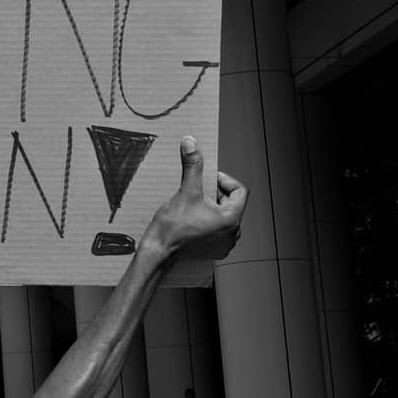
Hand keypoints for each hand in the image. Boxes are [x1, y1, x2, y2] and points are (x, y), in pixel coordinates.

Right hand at [141, 137, 246, 265]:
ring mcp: (224, 245)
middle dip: (216, 193)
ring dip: (211, 207)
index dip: (224, 180)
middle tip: (197, 191)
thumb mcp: (185, 192)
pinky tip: (192, 220)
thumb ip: (192, 166)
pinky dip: (208, 222)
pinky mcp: (214, 251)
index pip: (240, 190)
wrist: (157, 254)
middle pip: (232, 203)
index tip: (208, 178)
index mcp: (231, 219)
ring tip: (193, 205)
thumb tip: (191, 143)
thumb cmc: (171, 229)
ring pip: (224, 216)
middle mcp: (232, 234)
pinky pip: (217, 230)